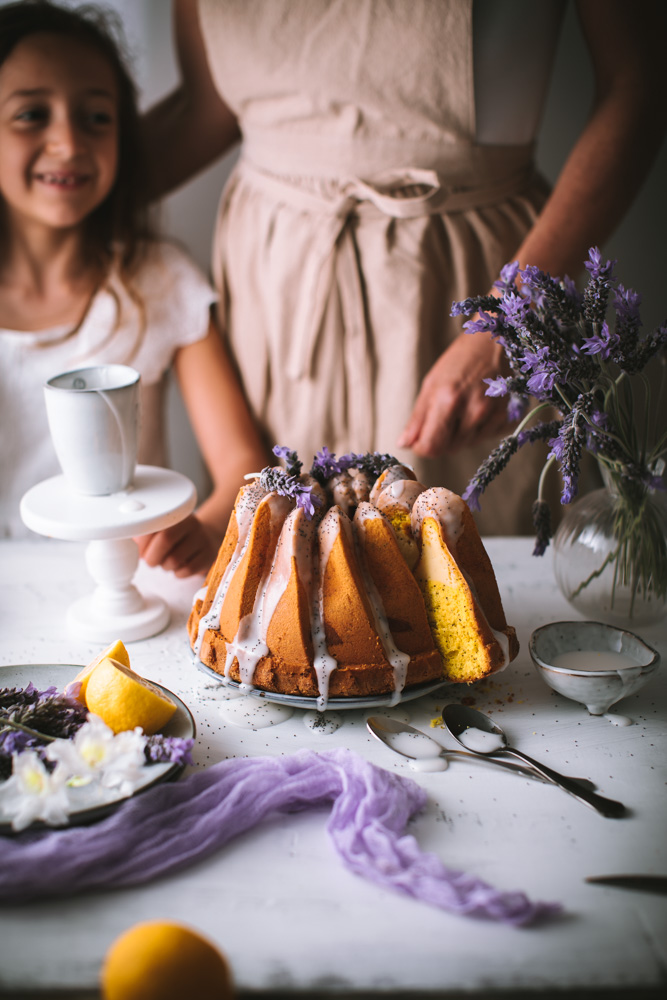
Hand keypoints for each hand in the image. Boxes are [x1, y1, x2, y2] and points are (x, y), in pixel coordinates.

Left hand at [134, 514, 218, 578]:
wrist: (208, 537)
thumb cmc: (178, 537)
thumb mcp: (163, 529)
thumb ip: (144, 533)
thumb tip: (123, 541)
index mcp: (176, 515)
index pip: (154, 525)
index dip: (143, 542)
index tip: (141, 550)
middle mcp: (192, 524)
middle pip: (165, 540)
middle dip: (152, 557)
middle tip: (151, 562)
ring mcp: (203, 540)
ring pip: (175, 559)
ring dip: (165, 566)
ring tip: (167, 562)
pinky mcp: (210, 556)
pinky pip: (187, 570)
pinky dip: (178, 573)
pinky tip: (179, 567)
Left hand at [398, 332, 509, 456]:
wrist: (495, 341)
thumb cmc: (459, 360)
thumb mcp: (431, 384)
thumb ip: (418, 418)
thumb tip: (404, 444)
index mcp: (448, 400)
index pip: (431, 447)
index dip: (422, 447)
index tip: (420, 438)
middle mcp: (473, 411)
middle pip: (448, 449)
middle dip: (440, 438)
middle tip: (443, 414)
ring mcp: (493, 415)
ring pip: (465, 445)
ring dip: (457, 435)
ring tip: (461, 408)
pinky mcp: (506, 417)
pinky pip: (483, 438)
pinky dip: (476, 431)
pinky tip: (477, 409)